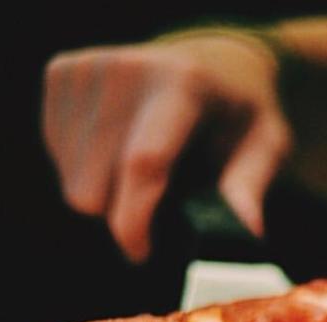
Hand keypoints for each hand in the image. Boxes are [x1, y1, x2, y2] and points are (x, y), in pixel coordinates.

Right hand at [42, 32, 290, 261]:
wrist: (214, 62)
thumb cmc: (240, 117)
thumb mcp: (267, 148)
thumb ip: (250, 189)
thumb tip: (247, 233)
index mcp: (183, 85)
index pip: (142, 164)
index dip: (134, 222)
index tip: (142, 254)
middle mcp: (127, 69)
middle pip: (95, 187)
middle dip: (125, 216)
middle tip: (163, 208)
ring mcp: (87, 68)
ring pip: (74, 183)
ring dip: (109, 197)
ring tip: (149, 176)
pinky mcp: (61, 74)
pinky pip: (60, 160)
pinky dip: (89, 171)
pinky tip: (121, 153)